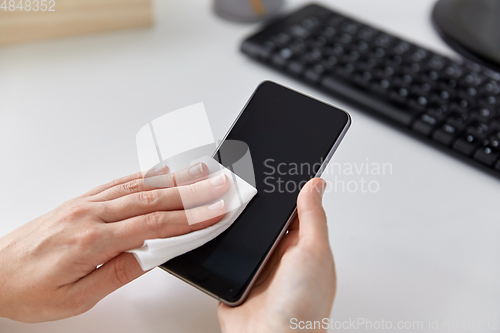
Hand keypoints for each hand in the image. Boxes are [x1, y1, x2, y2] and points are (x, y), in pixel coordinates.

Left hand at [0, 163, 228, 322]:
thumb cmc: (28, 288)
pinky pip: (119, 183)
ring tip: (201, 172)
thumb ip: (119, 271)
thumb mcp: (77, 297)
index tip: (215, 212)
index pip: (155, 225)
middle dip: (193, 192)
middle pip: (153, 198)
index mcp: (92, 240)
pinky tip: (161, 173)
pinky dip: (145, 176)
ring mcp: (86, 203)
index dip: (190, 218)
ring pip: (139, 186)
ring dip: (174, 179)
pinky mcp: (81, 200)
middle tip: (220, 184)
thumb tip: (152, 254)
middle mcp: (91, 214)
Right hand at [218, 178, 335, 332]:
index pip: (296, 209)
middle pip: (268, 219)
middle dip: (258, 203)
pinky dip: (221, 240)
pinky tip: (216, 227)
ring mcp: (258, 265)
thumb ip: (313, 217)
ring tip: (227, 199)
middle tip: (247, 178)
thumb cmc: (303, 309)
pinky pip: (226, 251)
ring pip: (245, 233)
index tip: (279, 168)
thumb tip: (316, 185)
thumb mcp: (313, 252)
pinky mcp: (237, 276)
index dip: (288, 189)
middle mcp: (281, 254)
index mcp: (304, 246)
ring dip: (238, 221)